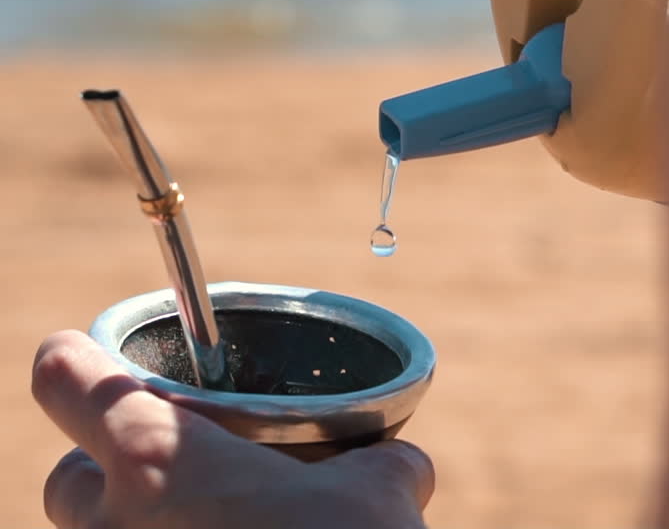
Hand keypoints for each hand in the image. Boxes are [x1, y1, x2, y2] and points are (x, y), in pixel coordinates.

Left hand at [32, 330, 433, 528]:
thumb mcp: (377, 496)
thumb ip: (376, 465)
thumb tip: (399, 466)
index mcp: (157, 460)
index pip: (66, 378)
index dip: (79, 361)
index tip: (95, 359)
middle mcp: (114, 525)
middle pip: (69, 479)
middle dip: (109, 469)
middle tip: (176, 467)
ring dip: (140, 524)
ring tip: (211, 522)